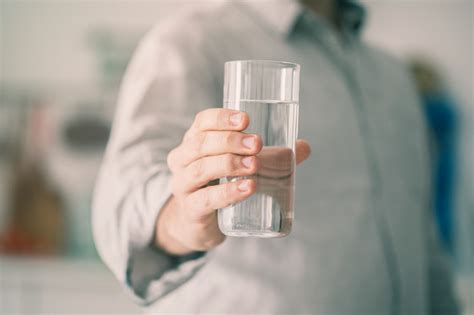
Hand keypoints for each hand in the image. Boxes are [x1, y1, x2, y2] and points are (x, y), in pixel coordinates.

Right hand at [156, 108, 310, 254]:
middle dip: (230, 141)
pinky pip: (206, 199)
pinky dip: (228, 193)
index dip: (221, 118)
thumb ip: (271, 157)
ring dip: (229, 164)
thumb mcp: (238, 166)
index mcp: (193, 142)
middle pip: (200, 144)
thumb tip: (303, 147)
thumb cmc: (219, 185)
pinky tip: (247, 188)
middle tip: (257, 143)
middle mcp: (182, 161)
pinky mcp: (192, 210)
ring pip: (200, 169)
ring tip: (255, 165)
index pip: (201, 122)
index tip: (246, 119)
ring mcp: (184, 186)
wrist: (196, 223)